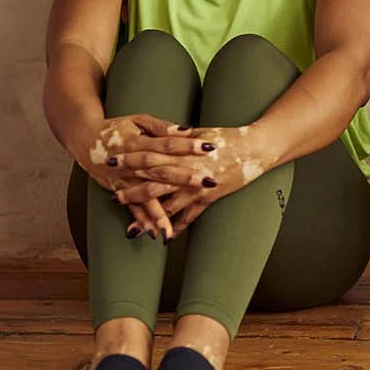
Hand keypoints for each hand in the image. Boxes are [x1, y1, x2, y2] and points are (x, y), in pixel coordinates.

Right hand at [80, 114, 212, 240]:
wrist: (84, 138)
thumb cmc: (117, 128)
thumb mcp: (138, 120)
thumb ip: (161, 127)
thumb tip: (186, 130)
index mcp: (137, 141)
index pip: (167, 143)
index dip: (188, 145)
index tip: (210, 147)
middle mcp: (130, 163)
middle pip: (160, 170)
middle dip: (185, 177)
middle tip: (209, 181)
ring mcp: (122, 178)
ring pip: (144, 195)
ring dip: (159, 212)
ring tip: (175, 226)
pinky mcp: (118, 189)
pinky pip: (131, 207)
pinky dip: (142, 220)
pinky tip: (154, 232)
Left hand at [113, 124, 275, 237]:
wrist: (257, 149)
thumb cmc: (229, 137)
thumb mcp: (202, 132)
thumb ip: (180, 137)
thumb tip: (163, 134)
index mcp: (182, 153)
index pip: (149, 158)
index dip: (130, 162)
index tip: (112, 163)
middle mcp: (187, 172)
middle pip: (153, 185)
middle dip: (133, 193)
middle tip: (114, 199)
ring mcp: (198, 188)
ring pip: (169, 205)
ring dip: (150, 217)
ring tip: (132, 229)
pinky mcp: (210, 197)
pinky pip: (190, 216)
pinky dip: (177, 227)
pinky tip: (165, 236)